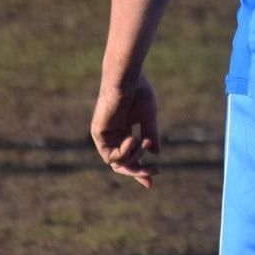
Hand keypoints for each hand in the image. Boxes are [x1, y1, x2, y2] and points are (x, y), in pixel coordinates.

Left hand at [91, 74, 161, 188]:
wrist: (127, 78)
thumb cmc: (138, 91)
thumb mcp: (148, 118)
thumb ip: (151, 134)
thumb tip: (156, 153)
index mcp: (124, 131)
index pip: (130, 156)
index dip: (141, 169)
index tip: (155, 176)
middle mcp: (113, 135)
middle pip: (123, 164)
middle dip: (139, 170)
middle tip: (155, 171)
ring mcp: (104, 135)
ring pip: (117, 163)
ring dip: (134, 158)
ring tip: (144, 142)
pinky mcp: (98, 133)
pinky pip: (110, 156)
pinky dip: (124, 153)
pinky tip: (132, 139)